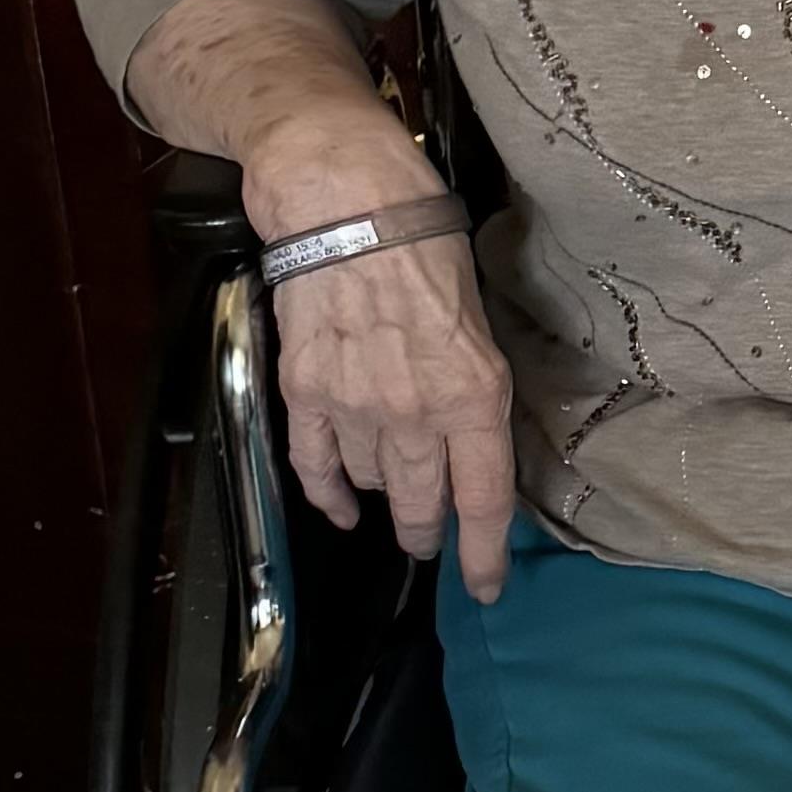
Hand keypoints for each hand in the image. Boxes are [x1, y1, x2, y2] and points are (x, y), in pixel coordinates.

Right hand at [245, 108, 516, 600]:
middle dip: (433, 534)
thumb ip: (476, 376)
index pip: (485, 497)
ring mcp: (355, 409)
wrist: (347, 203)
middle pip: (426, 504)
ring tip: (400, 515)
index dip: (485, 553)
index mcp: (475, 391)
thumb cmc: (427, 239)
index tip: (488, 588)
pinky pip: (316, 467)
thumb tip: (475, 421)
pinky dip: (330, 494)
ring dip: (390, 505)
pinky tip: (343, 507)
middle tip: (435, 543)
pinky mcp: (304, 395)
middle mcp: (416, 413)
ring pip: (375, 487)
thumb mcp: (480, 310)